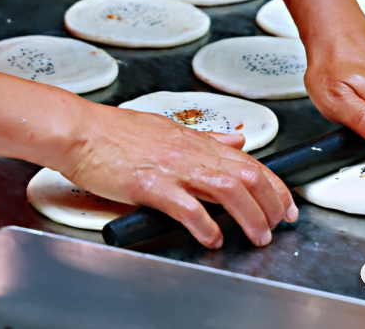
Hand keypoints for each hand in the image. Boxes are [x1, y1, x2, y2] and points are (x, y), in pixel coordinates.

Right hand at [58, 105, 297, 247]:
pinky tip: (212, 238)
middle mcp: (189, 152)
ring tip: (255, 236)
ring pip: (227, 189)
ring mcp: (170, 168)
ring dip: (249, 217)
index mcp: (194, 140)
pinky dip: (205, 226)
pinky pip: (187, 207)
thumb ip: (205, 137)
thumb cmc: (113, 131)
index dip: (275, 185)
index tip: (286, 204)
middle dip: (271, 204)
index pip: (249, 161)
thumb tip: (236, 139)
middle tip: (277, 225)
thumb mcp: (166, 127)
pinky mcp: (149, 184)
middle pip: (247, 175)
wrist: (78, 131)